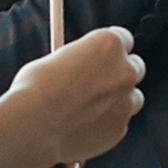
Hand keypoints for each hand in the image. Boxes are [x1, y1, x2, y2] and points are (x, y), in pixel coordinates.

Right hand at [0, 23, 146, 167]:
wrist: (33, 126)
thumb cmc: (34, 89)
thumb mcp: (56, 60)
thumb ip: (77, 62)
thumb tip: (79, 67)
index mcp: (109, 43)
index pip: (123, 39)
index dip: (110, 50)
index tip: (101, 58)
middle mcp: (125, 69)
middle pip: (135, 67)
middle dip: (120, 75)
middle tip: (101, 84)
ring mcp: (126, 101)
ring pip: (132, 99)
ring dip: (117, 102)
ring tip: (88, 110)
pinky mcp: (120, 128)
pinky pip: (119, 124)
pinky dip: (106, 125)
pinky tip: (82, 129)